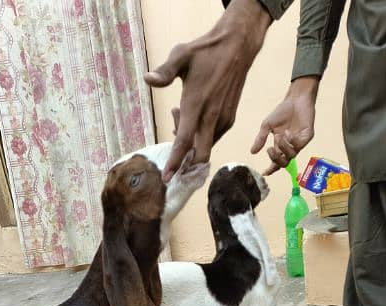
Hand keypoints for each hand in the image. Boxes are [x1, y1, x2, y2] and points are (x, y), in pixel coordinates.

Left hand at [144, 0, 271, 180]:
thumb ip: (165, 71)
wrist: (238, 46)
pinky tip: (191, 115)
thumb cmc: (206, 51)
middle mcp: (212, 117)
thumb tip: (147, 79)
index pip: (185, 142)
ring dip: (189, 143)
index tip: (167, 178)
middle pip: (199, 155)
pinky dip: (199, 136)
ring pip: (204, 147)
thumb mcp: (181, 55)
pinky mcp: (229, 120)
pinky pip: (211, 138)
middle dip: (185, 164)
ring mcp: (223, 120)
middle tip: (171, 139)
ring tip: (179, 113)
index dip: (175, 162)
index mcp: (197, 105)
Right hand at [251, 76, 319, 173]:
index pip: (277, 161)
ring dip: (283, 147)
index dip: (271, 169)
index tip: (264, 172)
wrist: (296, 98)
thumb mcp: (267, 126)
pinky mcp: (307, 136)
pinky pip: (299, 145)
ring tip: (279, 135)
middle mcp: (291, 146)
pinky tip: (289, 132)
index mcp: (281, 145)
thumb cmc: (282, 111)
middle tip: (269, 149)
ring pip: (291, 155)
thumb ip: (260, 139)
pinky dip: (292, 141)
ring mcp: (300, 142)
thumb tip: (252, 152)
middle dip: (276, 159)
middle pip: (284, 163)